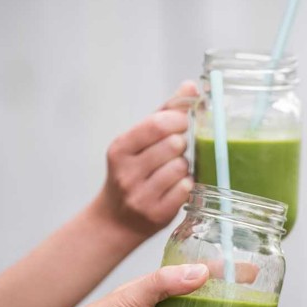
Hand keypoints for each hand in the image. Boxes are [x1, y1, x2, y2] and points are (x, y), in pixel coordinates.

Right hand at [93, 82, 197, 237]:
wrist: (115, 220)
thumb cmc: (132, 172)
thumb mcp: (138, 141)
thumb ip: (165, 112)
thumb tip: (190, 86)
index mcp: (120, 148)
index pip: (158, 124)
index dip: (178, 120)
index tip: (182, 124)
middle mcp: (127, 172)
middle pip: (174, 145)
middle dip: (181, 145)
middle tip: (175, 151)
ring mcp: (141, 195)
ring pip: (182, 168)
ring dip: (184, 167)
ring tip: (173, 171)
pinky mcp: (157, 214)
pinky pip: (186, 189)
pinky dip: (187, 186)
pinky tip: (176, 187)